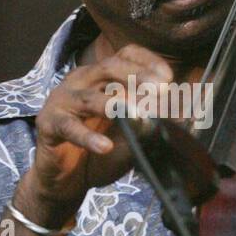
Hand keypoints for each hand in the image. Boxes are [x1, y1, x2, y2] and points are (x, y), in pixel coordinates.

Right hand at [21, 44, 173, 218]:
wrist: (65, 179)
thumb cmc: (99, 152)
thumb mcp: (132, 136)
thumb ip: (153, 124)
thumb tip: (186, 115)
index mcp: (103, 76)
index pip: (126, 55)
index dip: (148, 62)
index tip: (169, 78)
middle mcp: (83, 81)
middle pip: (110, 67)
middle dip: (138, 76)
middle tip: (161, 89)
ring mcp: (63, 100)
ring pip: (90, 96)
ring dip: (115, 104)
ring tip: (136, 112)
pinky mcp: (50, 124)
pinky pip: (70, 128)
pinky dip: (88, 137)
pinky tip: (105, 146)